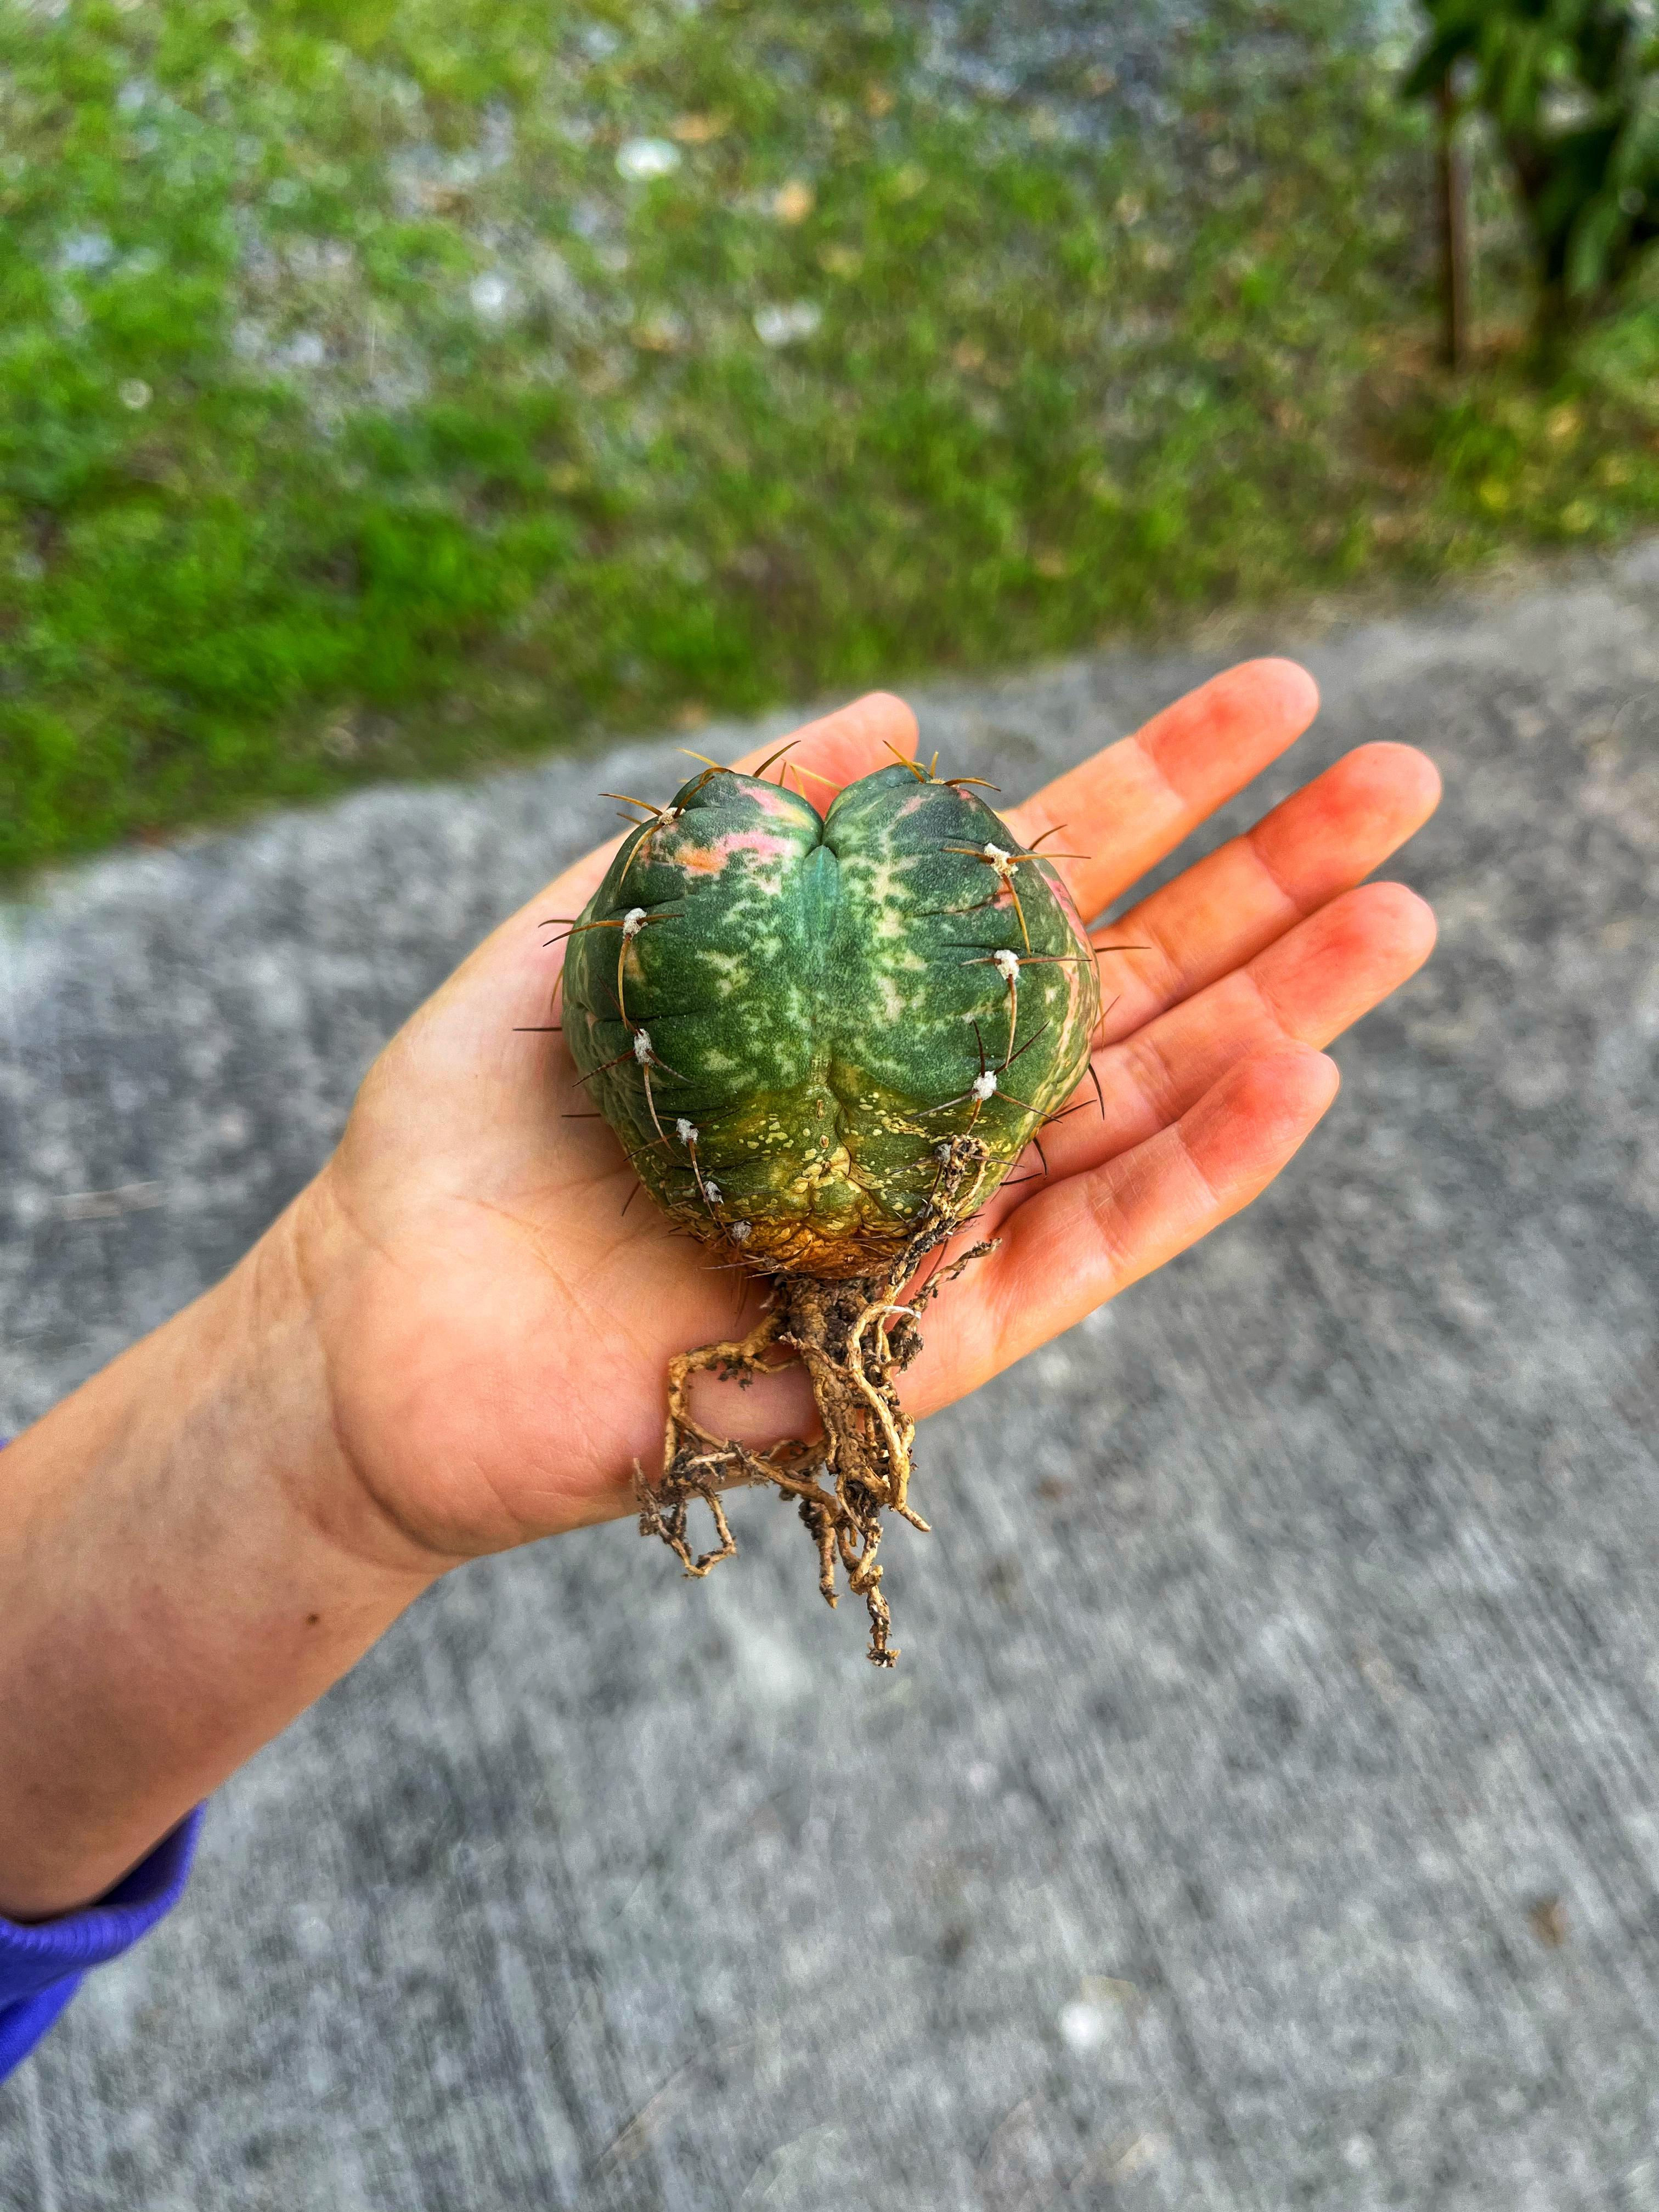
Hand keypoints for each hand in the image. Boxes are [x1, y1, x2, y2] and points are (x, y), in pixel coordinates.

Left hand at [292, 661, 1438, 1570]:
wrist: (378, 1338)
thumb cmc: (466, 1145)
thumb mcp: (585, 944)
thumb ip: (731, 837)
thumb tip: (890, 713)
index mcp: (859, 1018)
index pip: (1040, 891)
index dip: (1163, 792)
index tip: (1278, 700)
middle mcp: (922, 1118)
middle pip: (1131, 993)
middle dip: (1271, 889)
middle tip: (1407, 783)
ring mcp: (935, 1232)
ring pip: (1140, 1116)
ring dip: (1279, 1016)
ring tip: (1399, 915)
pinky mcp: (919, 1350)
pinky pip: (1078, 1258)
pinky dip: (1189, 1176)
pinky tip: (1292, 1078)